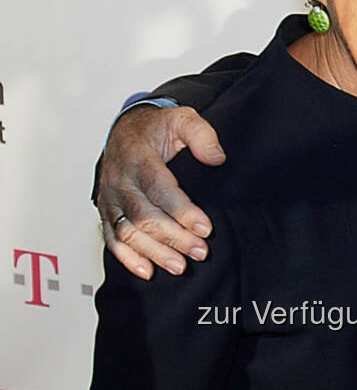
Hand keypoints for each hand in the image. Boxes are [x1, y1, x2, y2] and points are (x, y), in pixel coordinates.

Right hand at [97, 105, 223, 279]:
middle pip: (143, 215)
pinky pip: (111, 239)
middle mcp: (119, 179)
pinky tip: (147, 270)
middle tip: (201, 251)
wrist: (125, 130)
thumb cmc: (156, 128)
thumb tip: (216, 157)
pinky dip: (128, 258)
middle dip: (174, 237)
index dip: (181, 211)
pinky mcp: (106, 211)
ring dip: (154, 252)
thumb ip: (201, 134)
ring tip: (180, 266)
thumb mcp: (182, 118)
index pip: (158, 188)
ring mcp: (110, 197)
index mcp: (137, 156)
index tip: (205, 228)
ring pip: (127, 231)